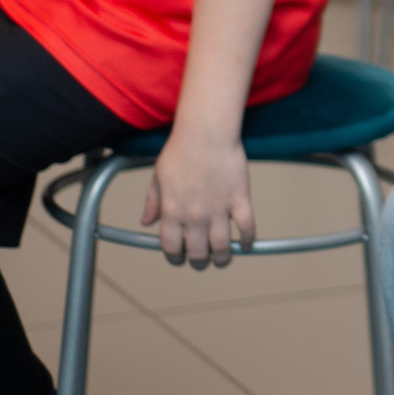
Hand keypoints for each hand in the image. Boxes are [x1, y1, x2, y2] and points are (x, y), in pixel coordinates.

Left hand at [143, 125, 255, 268]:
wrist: (206, 132)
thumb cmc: (180, 150)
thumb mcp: (158, 177)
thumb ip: (153, 202)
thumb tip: (146, 221)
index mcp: (171, 212)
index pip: (171, 247)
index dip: (175, 258)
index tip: (180, 258)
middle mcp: (194, 216)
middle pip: (198, 253)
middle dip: (200, 262)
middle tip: (203, 260)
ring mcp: (218, 209)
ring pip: (222, 247)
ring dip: (222, 258)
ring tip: (223, 257)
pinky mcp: (239, 199)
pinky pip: (246, 227)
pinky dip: (247, 240)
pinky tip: (245, 243)